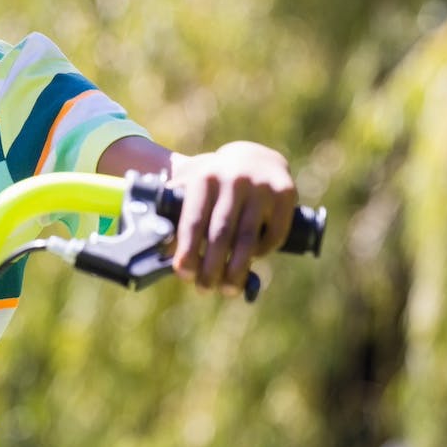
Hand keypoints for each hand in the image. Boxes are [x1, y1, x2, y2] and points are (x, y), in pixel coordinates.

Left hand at [169, 141, 295, 294]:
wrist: (255, 156)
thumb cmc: (216, 181)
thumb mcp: (193, 185)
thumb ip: (176, 212)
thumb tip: (161, 251)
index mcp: (205, 177)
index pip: (194, 220)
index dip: (188, 250)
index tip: (184, 274)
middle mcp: (233, 180)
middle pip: (221, 233)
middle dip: (211, 266)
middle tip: (204, 288)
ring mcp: (261, 186)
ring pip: (247, 238)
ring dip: (237, 269)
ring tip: (228, 289)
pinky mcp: (285, 194)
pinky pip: (273, 234)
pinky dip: (262, 252)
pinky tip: (252, 262)